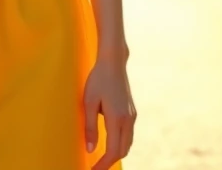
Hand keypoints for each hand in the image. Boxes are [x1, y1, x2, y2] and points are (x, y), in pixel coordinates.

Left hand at [83, 54, 135, 168]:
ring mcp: (132, 115)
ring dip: (116, 153)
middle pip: (123, 151)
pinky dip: (120, 143)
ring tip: (102, 158)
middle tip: (96, 167)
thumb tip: (90, 150)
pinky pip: (128, 134)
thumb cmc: (98, 79)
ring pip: (127, 143)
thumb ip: (90, 127)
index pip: (113, 151)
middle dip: (110, 161)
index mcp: (117, 119)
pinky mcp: (132, 111)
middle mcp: (128, 120)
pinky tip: (110, 142)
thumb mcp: (89, 102)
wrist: (113, 61)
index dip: (103, 164)